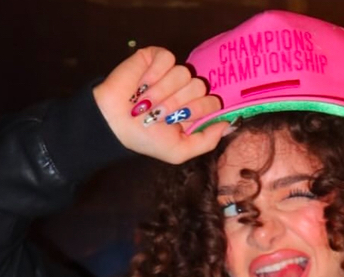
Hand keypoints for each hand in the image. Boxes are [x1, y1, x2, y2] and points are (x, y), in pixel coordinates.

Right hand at [93, 46, 228, 163]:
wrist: (115, 124)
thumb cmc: (145, 139)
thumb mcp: (179, 151)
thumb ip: (206, 141)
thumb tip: (228, 125)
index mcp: (193, 110)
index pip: (212, 102)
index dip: (198, 110)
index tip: (179, 121)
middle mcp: (185, 90)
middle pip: (199, 86)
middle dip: (178, 103)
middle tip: (159, 113)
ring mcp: (171, 73)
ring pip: (183, 73)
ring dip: (163, 92)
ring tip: (146, 102)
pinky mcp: (155, 58)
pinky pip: (167, 58)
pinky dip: (154, 74)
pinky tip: (143, 85)